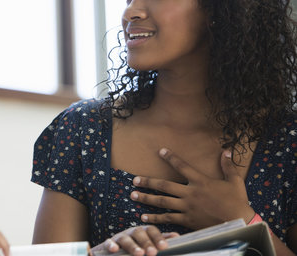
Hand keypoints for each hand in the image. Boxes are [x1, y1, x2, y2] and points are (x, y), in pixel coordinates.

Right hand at [91, 225, 177, 255]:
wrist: (115, 250)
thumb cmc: (136, 246)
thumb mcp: (148, 242)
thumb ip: (160, 240)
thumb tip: (177, 237)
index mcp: (143, 232)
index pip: (151, 230)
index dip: (158, 237)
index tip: (164, 247)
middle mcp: (131, 233)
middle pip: (139, 233)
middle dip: (146, 242)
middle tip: (153, 252)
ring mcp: (119, 238)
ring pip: (125, 239)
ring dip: (132, 246)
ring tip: (140, 254)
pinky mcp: (109, 244)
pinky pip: (109, 243)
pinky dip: (111, 245)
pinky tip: (114, 249)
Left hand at [129, 148, 254, 229]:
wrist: (240, 223)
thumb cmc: (238, 202)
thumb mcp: (235, 181)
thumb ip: (228, 166)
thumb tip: (227, 150)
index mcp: (201, 181)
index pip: (182, 166)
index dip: (170, 157)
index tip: (160, 151)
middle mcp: (191, 193)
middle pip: (164, 185)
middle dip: (148, 182)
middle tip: (134, 180)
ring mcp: (187, 207)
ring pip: (162, 201)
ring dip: (146, 198)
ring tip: (133, 196)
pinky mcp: (187, 220)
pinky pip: (168, 218)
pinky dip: (155, 218)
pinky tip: (144, 218)